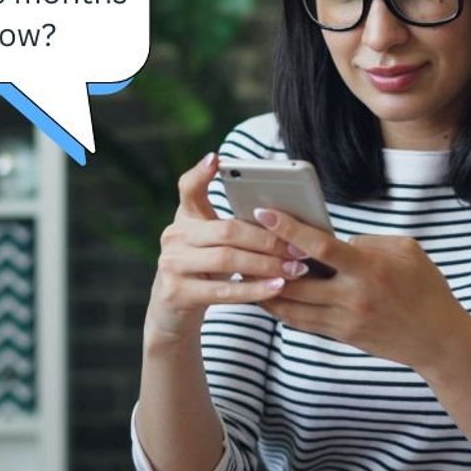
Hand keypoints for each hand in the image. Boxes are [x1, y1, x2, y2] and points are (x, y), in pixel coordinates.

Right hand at [143, 154, 306, 346]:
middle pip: (226, 230)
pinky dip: (255, 289)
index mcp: (185, 218)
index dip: (201, 173)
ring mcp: (172, 264)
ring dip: (267, 265)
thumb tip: (281, 219)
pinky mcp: (177, 292)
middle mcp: (174, 237)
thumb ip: (233, 227)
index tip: (217, 158)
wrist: (171, 312)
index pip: (188, 188)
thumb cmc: (203, 271)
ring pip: (227, 259)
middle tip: (299, 247)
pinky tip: (278, 287)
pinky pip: (224, 291)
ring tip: (296, 269)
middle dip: (267, 239)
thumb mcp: (211, 244)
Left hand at [252, 207, 469, 370]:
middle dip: (265, 261)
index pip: (320, 247)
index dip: (289, 229)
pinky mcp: (341, 335)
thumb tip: (333, 240)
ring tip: (243, 269)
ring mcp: (344, 320)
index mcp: (369, 269)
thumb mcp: (405, 251)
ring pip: (291, 305)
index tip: (265, 212)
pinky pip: (301, 321)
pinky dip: (280, 307)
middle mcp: (352, 296)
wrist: (438, 339)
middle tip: (241, 241)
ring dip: (264, 287)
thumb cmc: (425, 287)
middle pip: (295, 279)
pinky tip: (265, 293)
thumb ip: (367, 241)